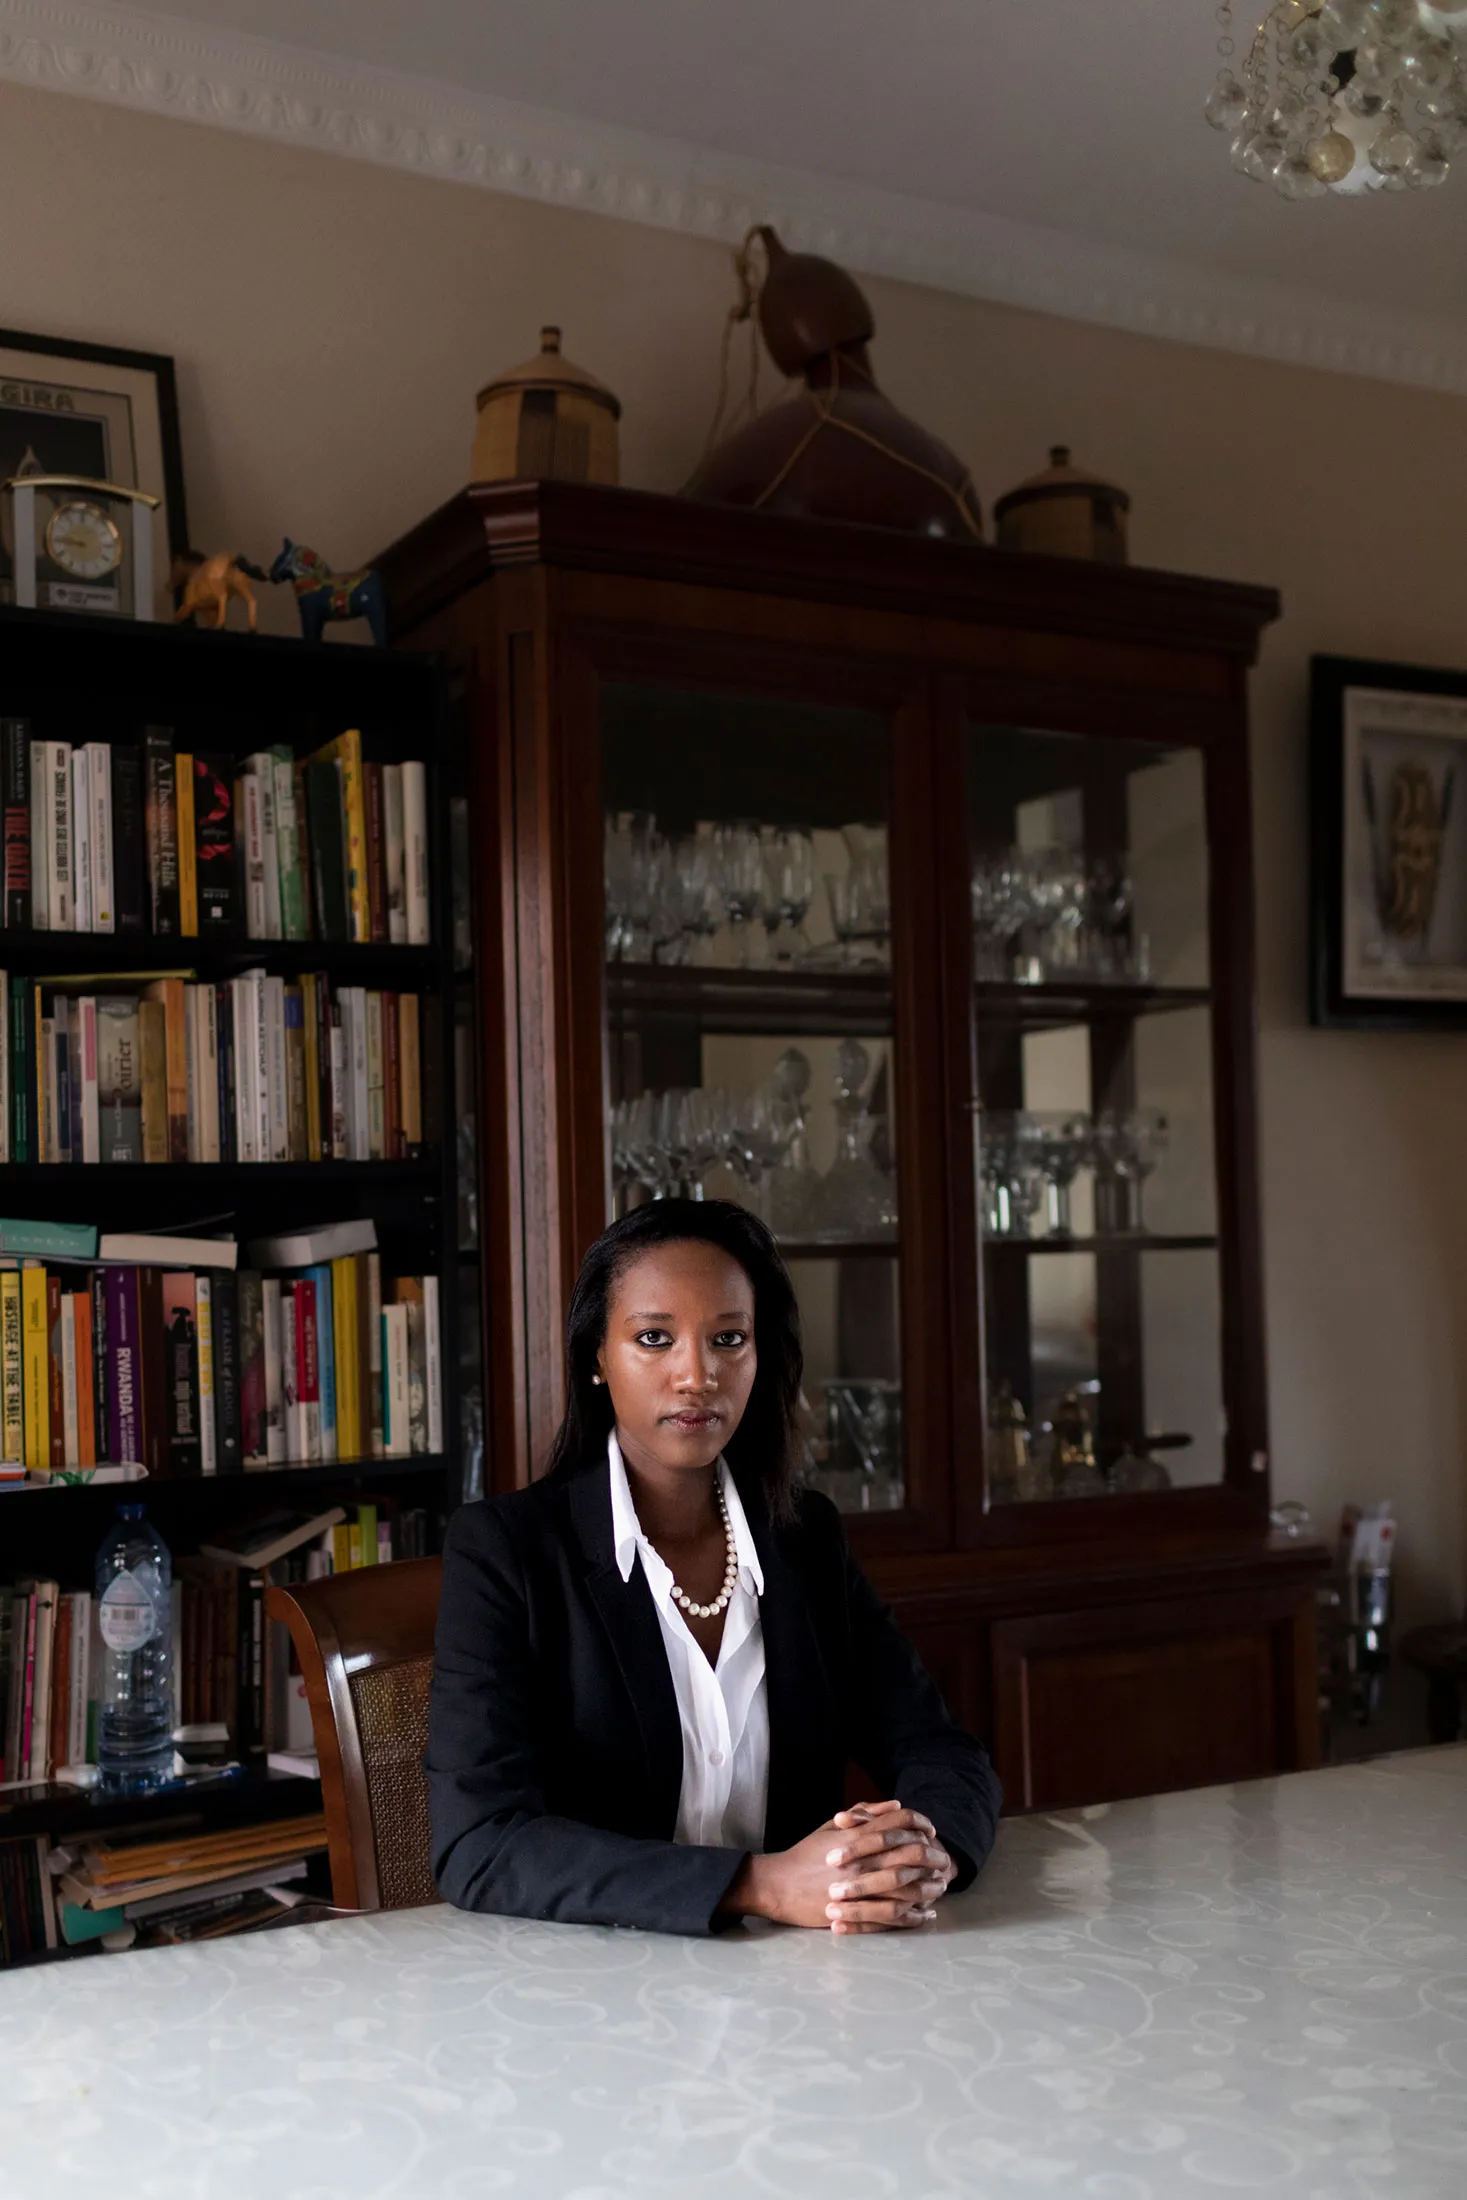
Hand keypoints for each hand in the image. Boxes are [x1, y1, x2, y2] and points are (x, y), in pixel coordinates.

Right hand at [722, 1799, 953, 1933]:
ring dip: (929, 1886)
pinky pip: (894, 1915)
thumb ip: (863, 1813)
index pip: (900, 1823)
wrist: (778, 1885)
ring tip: (940, 1887)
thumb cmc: (805, 1854)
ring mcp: (860, 1887)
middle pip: (911, 1852)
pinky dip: (914, 1915)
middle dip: (933, 1856)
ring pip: (908, 1885)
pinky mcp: (857, 1912)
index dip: (921, 1824)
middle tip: (944, 1860)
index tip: (931, 1832)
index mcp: (857, 1835)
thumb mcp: (831, 1827)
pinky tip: (925, 1913)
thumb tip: (895, 1805)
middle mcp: (862, 1858)